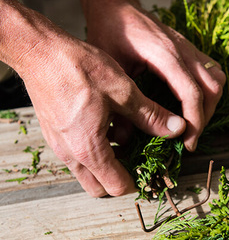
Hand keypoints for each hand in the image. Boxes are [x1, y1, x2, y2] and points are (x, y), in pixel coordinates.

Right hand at [17, 29, 188, 196]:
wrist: (40, 51)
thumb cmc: (79, 69)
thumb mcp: (124, 91)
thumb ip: (151, 116)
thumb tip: (178, 129)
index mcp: (88, 148)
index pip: (116, 186)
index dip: (139, 181)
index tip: (154, 168)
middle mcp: (70, 154)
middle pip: (99, 188)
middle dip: (122, 179)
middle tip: (142, 159)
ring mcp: (59, 145)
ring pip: (87, 173)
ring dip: (108, 165)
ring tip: (129, 142)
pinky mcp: (54, 134)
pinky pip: (77, 156)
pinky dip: (95, 152)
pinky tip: (110, 127)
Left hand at [85, 3, 225, 151]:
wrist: (114, 3)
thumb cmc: (109, 31)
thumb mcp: (110, 68)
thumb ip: (120, 102)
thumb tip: (125, 138)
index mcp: (165, 54)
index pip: (193, 93)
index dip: (194, 122)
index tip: (187, 144)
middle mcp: (184, 50)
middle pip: (212, 89)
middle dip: (205, 118)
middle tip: (189, 140)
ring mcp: (190, 48)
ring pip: (218, 80)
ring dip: (210, 105)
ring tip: (193, 123)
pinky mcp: (190, 49)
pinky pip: (213, 72)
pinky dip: (210, 91)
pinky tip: (194, 104)